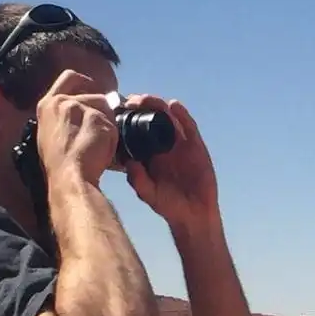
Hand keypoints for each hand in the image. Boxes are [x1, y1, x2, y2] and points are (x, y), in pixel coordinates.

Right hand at [34, 70, 119, 186]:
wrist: (68, 178)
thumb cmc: (61, 165)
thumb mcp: (52, 134)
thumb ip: (64, 118)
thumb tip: (85, 111)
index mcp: (47, 105)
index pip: (70, 77)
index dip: (86, 83)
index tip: (95, 93)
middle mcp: (60, 102)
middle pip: (94, 93)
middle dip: (103, 107)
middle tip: (105, 123)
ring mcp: (77, 108)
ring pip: (105, 106)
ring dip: (108, 122)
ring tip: (101, 143)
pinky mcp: (95, 117)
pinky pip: (113, 122)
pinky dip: (113, 135)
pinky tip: (105, 149)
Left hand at [123, 96, 220, 228]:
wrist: (193, 215)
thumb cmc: (168, 205)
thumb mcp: (148, 193)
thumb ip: (138, 179)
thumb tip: (127, 161)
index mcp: (148, 153)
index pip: (137, 127)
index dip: (129, 117)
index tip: (119, 109)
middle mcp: (163, 145)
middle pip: (152, 117)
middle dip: (142, 105)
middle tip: (132, 102)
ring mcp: (180, 144)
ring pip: (169, 117)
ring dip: (158, 106)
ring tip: (148, 101)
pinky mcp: (196, 146)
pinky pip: (189, 127)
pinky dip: (182, 115)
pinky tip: (174, 106)